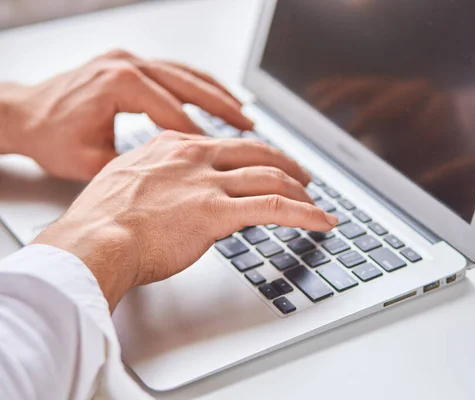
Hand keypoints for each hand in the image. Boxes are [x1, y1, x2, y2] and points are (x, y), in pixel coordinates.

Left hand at [0, 49, 252, 179]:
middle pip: (190, 85)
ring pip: (186, 74)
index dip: (207, 139)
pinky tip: (214, 99)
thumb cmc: (52, 139)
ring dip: (217, 93)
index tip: (230, 159)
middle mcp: (128, 66)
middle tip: (250, 126)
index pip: (178, 113)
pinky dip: (198, 86)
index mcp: (122, 84)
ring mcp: (129, 61)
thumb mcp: (95, 161)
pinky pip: (174, 72)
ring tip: (242, 113)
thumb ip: (139, 170)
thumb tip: (170, 188)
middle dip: (224, 108)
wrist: (23, 115)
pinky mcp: (129, 63)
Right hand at [33, 131, 337, 310]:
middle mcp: (195, 157)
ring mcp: (208, 182)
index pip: (226, 144)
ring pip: (271, 177)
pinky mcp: (218, 211)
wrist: (92, 241)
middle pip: (257, 152)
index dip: (254, 155)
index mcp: (173, 146)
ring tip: (315, 201)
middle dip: (286, 164)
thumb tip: (171, 192)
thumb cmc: (101, 221)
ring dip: (300, 189)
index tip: (264, 163)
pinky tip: (322, 221)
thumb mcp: (126, 183)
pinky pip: (275, 207)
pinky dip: (305, 213)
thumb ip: (155, 180)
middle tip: (302, 176)